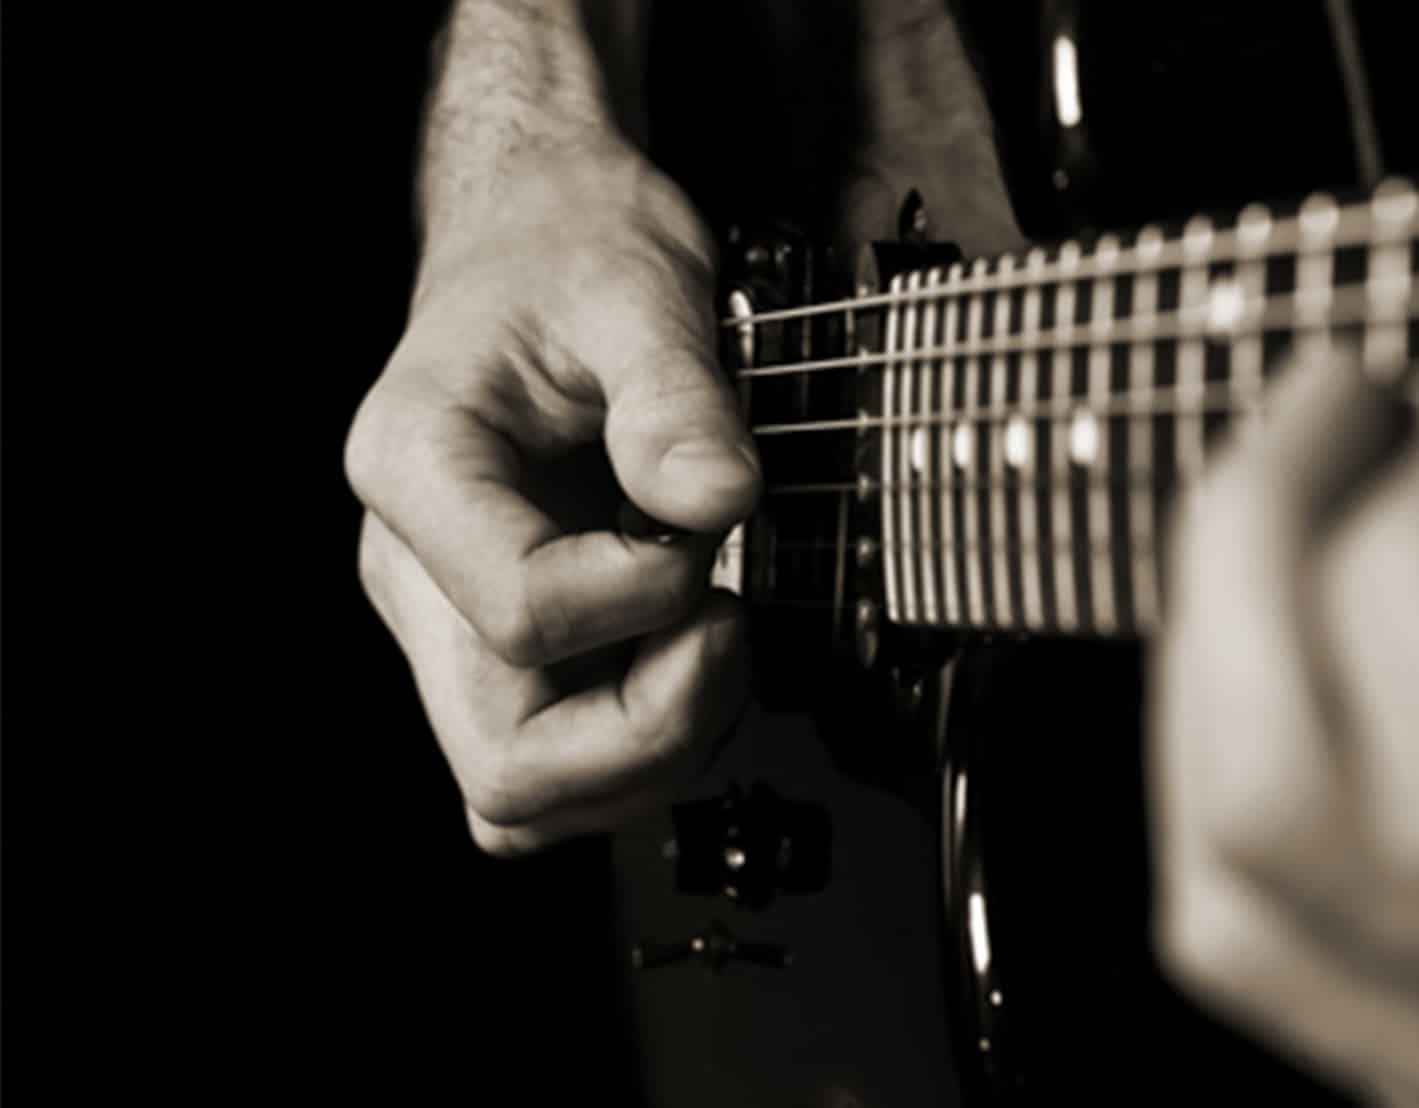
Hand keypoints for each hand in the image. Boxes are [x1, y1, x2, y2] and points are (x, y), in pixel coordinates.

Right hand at [345, 145, 755, 855]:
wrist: (541, 237)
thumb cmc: (569, 252)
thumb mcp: (639, 287)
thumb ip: (676, 395)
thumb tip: (714, 502)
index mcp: (416, 468)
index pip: (521, 613)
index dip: (646, 594)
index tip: (706, 523)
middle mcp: (415, 571)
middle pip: (503, 764)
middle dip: (649, 731)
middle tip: (726, 629)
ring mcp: (454, 622)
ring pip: (522, 796)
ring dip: (652, 753)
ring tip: (715, 635)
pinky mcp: (504, 648)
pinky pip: (553, 765)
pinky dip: (637, 749)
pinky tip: (692, 659)